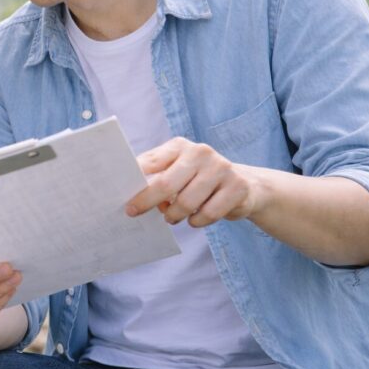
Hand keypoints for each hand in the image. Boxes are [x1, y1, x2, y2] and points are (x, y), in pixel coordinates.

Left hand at [126, 137, 261, 227]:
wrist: (243, 184)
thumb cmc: (196, 179)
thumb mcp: (175, 171)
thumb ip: (154, 177)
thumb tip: (129, 194)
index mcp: (180, 146)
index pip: (150, 163)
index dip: (135, 184)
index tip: (125, 202)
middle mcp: (200, 152)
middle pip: (166, 184)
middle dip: (147, 202)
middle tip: (136, 213)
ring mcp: (221, 168)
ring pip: (187, 203)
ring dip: (174, 216)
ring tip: (172, 217)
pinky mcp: (237, 187)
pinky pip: (208, 214)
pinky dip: (196, 222)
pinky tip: (194, 219)